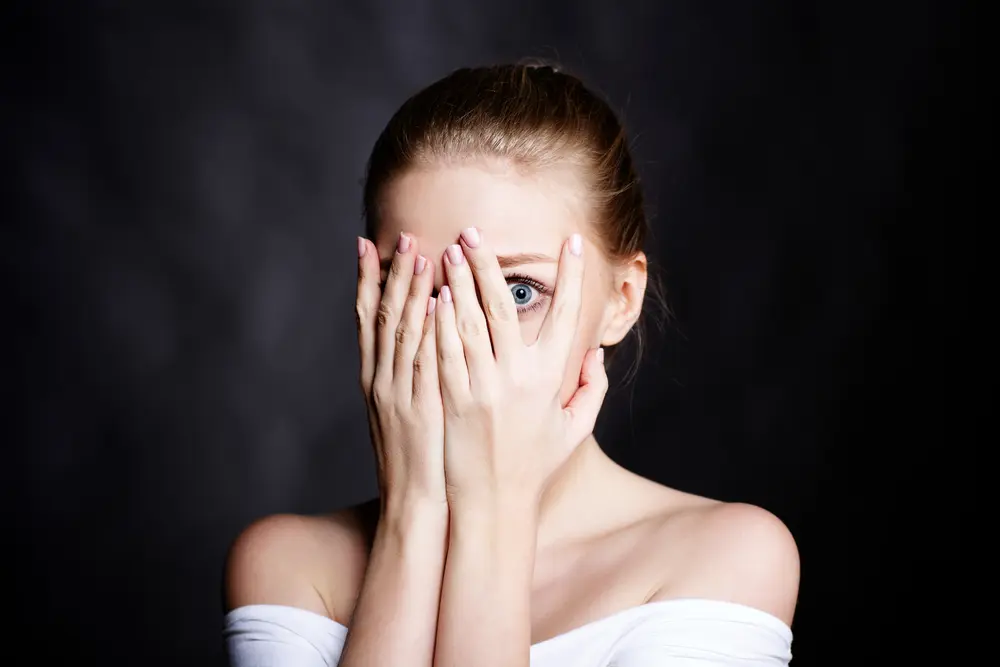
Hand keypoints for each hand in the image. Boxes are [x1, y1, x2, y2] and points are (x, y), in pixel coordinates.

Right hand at [357, 233, 445, 510]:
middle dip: (392, 274)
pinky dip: (428, 328)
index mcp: (374, 380)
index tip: (367, 245)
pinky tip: (438, 301)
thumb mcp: (403, 417)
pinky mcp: (420, 407)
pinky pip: (423, 359)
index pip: (367, 320)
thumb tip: (420, 348)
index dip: (366, 281)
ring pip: (402, 332)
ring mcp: (397, 393)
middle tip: (403, 236)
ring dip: (411, 291)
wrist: (413, 506)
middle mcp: (380, 381)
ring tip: (422, 253)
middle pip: (383, 317)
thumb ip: (407, 379)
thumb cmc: (418, 463)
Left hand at [434, 228, 608, 507]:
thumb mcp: (574, 429)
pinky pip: (443, 350)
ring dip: (460, 282)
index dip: (572, 276)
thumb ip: (591, 390)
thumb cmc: (536, 466)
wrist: (494, 504)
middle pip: (504, 307)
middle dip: (490, 264)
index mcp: (552, 379)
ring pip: (469, 321)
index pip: (566, 315)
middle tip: (476, 232)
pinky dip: (439, 319)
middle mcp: (518, 377)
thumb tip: (595, 355)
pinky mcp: (452, 397)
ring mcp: (483, 386)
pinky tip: (434, 294)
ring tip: (449, 249)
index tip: (572, 241)